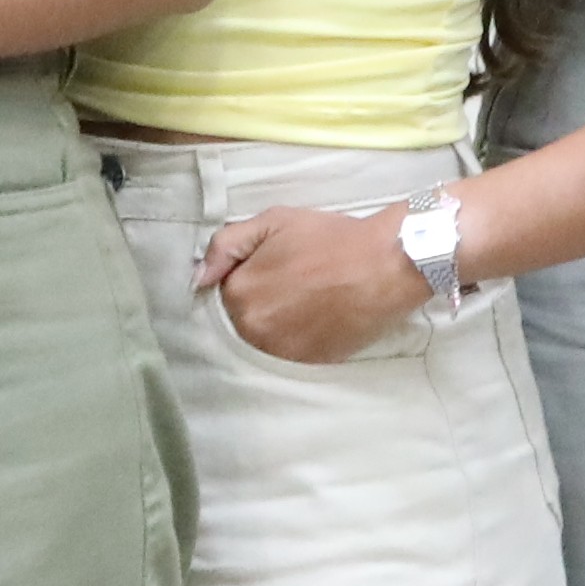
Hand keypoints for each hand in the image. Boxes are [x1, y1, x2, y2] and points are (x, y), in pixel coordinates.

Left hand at [198, 202, 434, 363]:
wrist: (386, 265)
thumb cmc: (330, 238)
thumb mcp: (273, 221)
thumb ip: (226, 245)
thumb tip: (199, 279)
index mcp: (240, 295)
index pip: (230, 288)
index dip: (255, 270)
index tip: (281, 260)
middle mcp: (255, 331)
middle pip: (247, 314)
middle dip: (266, 296)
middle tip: (300, 277)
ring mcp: (283, 352)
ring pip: (269, 334)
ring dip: (282, 318)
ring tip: (313, 295)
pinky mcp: (311, 364)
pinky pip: (293, 349)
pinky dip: (302, 334)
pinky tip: (322, 313)